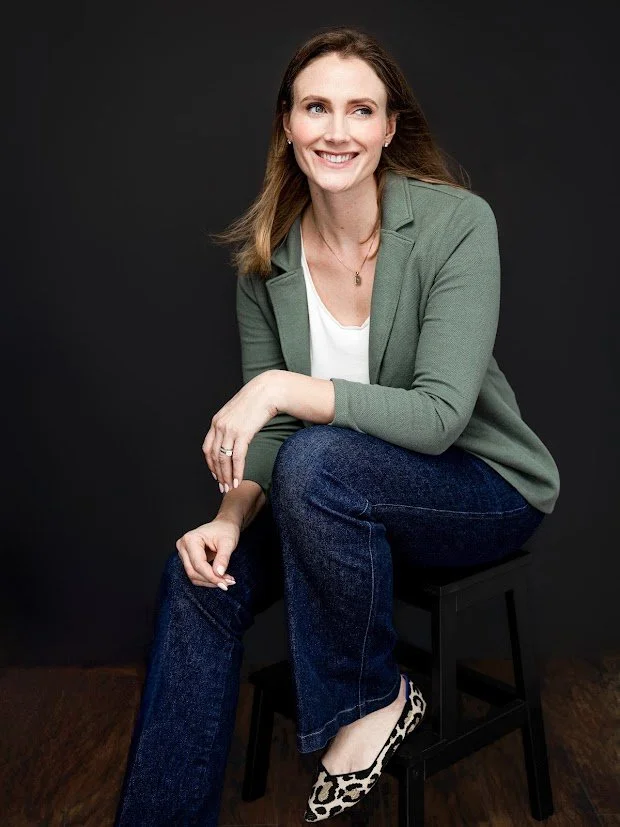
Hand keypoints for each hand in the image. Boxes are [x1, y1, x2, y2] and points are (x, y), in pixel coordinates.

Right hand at [176, 517, 240, 586]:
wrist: (224, 525)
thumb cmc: (226, 530)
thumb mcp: (228, 543)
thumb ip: (223, 558)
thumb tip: (219, 574)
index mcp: (190, 539)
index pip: (198, 564)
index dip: (212, 576)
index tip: (226, 583)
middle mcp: (183, 546)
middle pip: (193, 571)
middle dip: (211, 580)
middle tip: (228, 583)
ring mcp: (184, 553)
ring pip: (193, 575)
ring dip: (210, 581)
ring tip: (226, 580)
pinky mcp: (188, 559)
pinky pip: (195, 574)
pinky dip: (208, 578)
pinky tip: (220, 578)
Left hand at [202, 370, 279, 491]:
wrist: (269, 391)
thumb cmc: (257, 402)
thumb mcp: (238, 413)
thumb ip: (232, 425)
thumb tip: (234, 438)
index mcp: (216, 421)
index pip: (208, 448)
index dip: (211, 464)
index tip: (216, 475)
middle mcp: (219, 426)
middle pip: (215, 457)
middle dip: (218, 475)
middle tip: (222, 488)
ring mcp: (230, 429)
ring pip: (224, 460)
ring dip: (227, 476)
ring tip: (230, 487)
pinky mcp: (242, 433)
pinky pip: (237, 458)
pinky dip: (237, 472)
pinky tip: (238, 480)